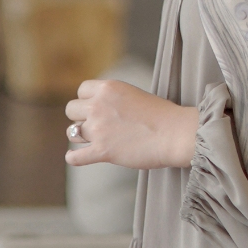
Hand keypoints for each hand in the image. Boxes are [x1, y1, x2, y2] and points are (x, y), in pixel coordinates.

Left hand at [64, 79, 198, 169]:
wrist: (176, 133)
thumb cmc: (163, 115)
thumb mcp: (133, 95)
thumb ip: (113, 99)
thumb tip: (97, 109)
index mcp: (109, 88)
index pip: (81, 90)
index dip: (87, 99)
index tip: (95, 108)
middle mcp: (99, 105)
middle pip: (71, 109)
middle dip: (81, 117)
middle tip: (95, 124)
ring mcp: (99, 128)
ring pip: (72, 132)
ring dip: (82, 136)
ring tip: (96, 139)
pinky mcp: (102, 151)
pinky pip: (75, 157)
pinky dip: (75, 159)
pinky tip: (76, 158)